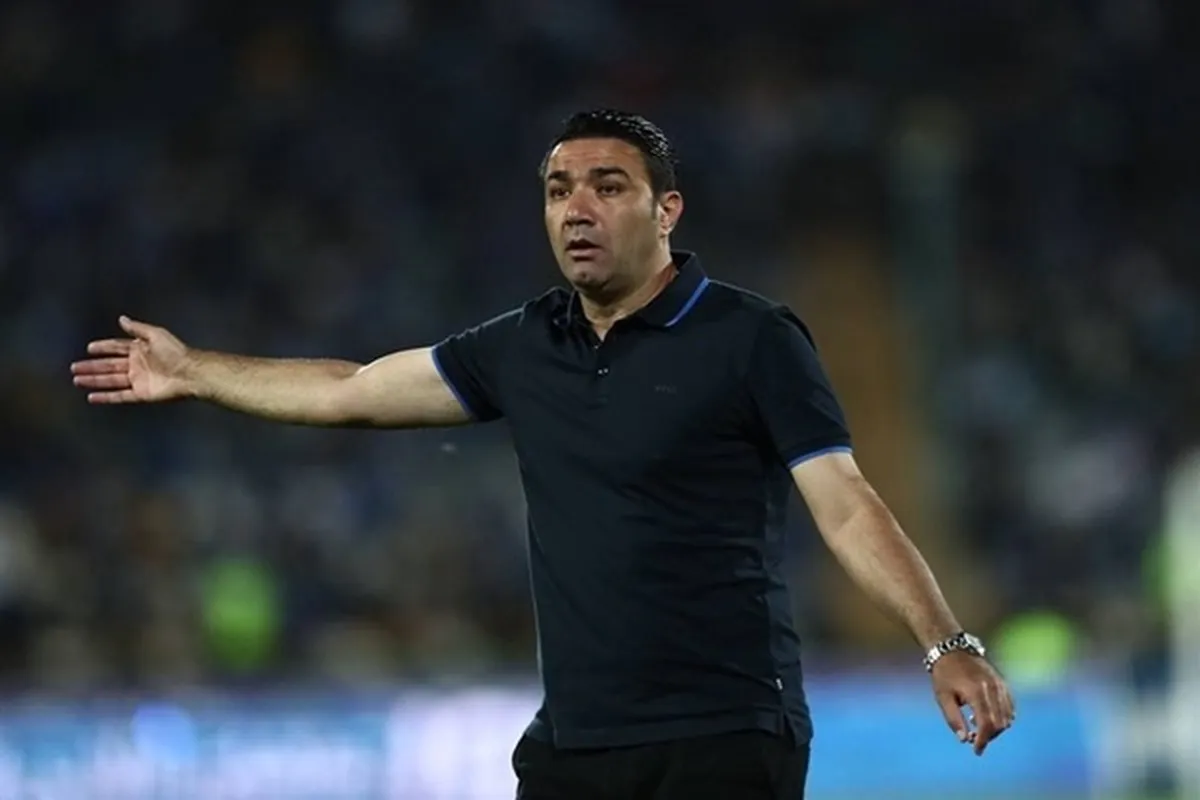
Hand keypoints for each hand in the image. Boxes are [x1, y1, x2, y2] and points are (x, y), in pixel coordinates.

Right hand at [71, 316, 192, 402]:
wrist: (190, 373)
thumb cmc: (176, 352)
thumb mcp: (155, 334)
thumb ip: (137, 328)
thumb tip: (121, 319)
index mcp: (140, 349)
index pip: (117, 347)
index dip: (104, 347)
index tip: (89, 348)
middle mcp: (137, 365)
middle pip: (109, 365)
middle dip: (92, 366)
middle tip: (73, 368)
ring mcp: (138, 380)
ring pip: (110, 380)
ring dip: (94, 380)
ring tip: (77, 380)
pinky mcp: (141, 394)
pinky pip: (119, 396)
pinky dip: (106, 397)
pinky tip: (91, 397)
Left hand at [931, 652, 1014, 755]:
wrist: (952, 649)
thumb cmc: (944, 674)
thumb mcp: (942, 697)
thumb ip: (953, 719)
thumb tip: (963, 740)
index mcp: (977, 692)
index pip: (987, 724)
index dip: (983, 741)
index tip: (976, 751)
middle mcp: (993, 689)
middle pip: (999, 724)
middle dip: (988, 736)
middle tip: (972, 738)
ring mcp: (1000, 685)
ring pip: (1007, 717)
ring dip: (995, 728)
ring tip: (975, 725)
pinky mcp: (1003, 684)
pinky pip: (1010, 707)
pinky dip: (1002, 717)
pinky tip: (986, 717)